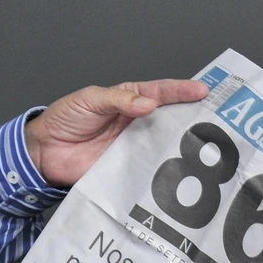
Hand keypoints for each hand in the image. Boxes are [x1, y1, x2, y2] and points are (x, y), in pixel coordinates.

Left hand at [24, 79, 208, 187]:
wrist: (43, 152)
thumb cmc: (65, 118)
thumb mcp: (90, 99)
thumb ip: (119, 99)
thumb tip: (149, 103)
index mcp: (129, 100)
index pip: (160, 92)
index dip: (181, 91)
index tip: (202, 91)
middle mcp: (136, 123)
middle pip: (169, 118)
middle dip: (193, 117)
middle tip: (218, 118)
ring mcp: (134, 147)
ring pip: (164, 144)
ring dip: (183, 145)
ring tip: (210, 145)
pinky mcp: (128, 169)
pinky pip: (150, 169)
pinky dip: (165, 170)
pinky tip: (182, 172)